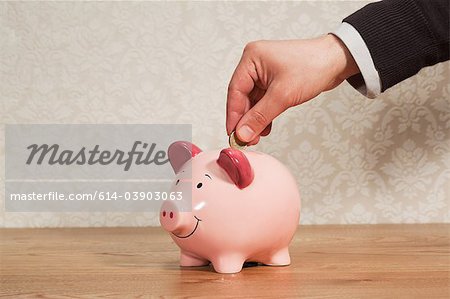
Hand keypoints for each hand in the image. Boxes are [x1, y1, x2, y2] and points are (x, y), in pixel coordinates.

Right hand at [226, 34, 359, 144]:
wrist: (337, 61)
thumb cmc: (313, 66)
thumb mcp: (283, 95)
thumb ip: (260, 117)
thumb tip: (242, 133)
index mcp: (251, 58)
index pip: (235, 90)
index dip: (233, 115)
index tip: (233, 134)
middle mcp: (254, 63)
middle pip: (242, 97)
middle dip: (244, 120)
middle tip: (244, 139)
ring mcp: (264, 72)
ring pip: (252, 101)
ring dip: (254, 120)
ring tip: (255, 137)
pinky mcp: (273, 80)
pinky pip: (262, 101)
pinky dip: (263, 115)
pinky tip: (265, 128)